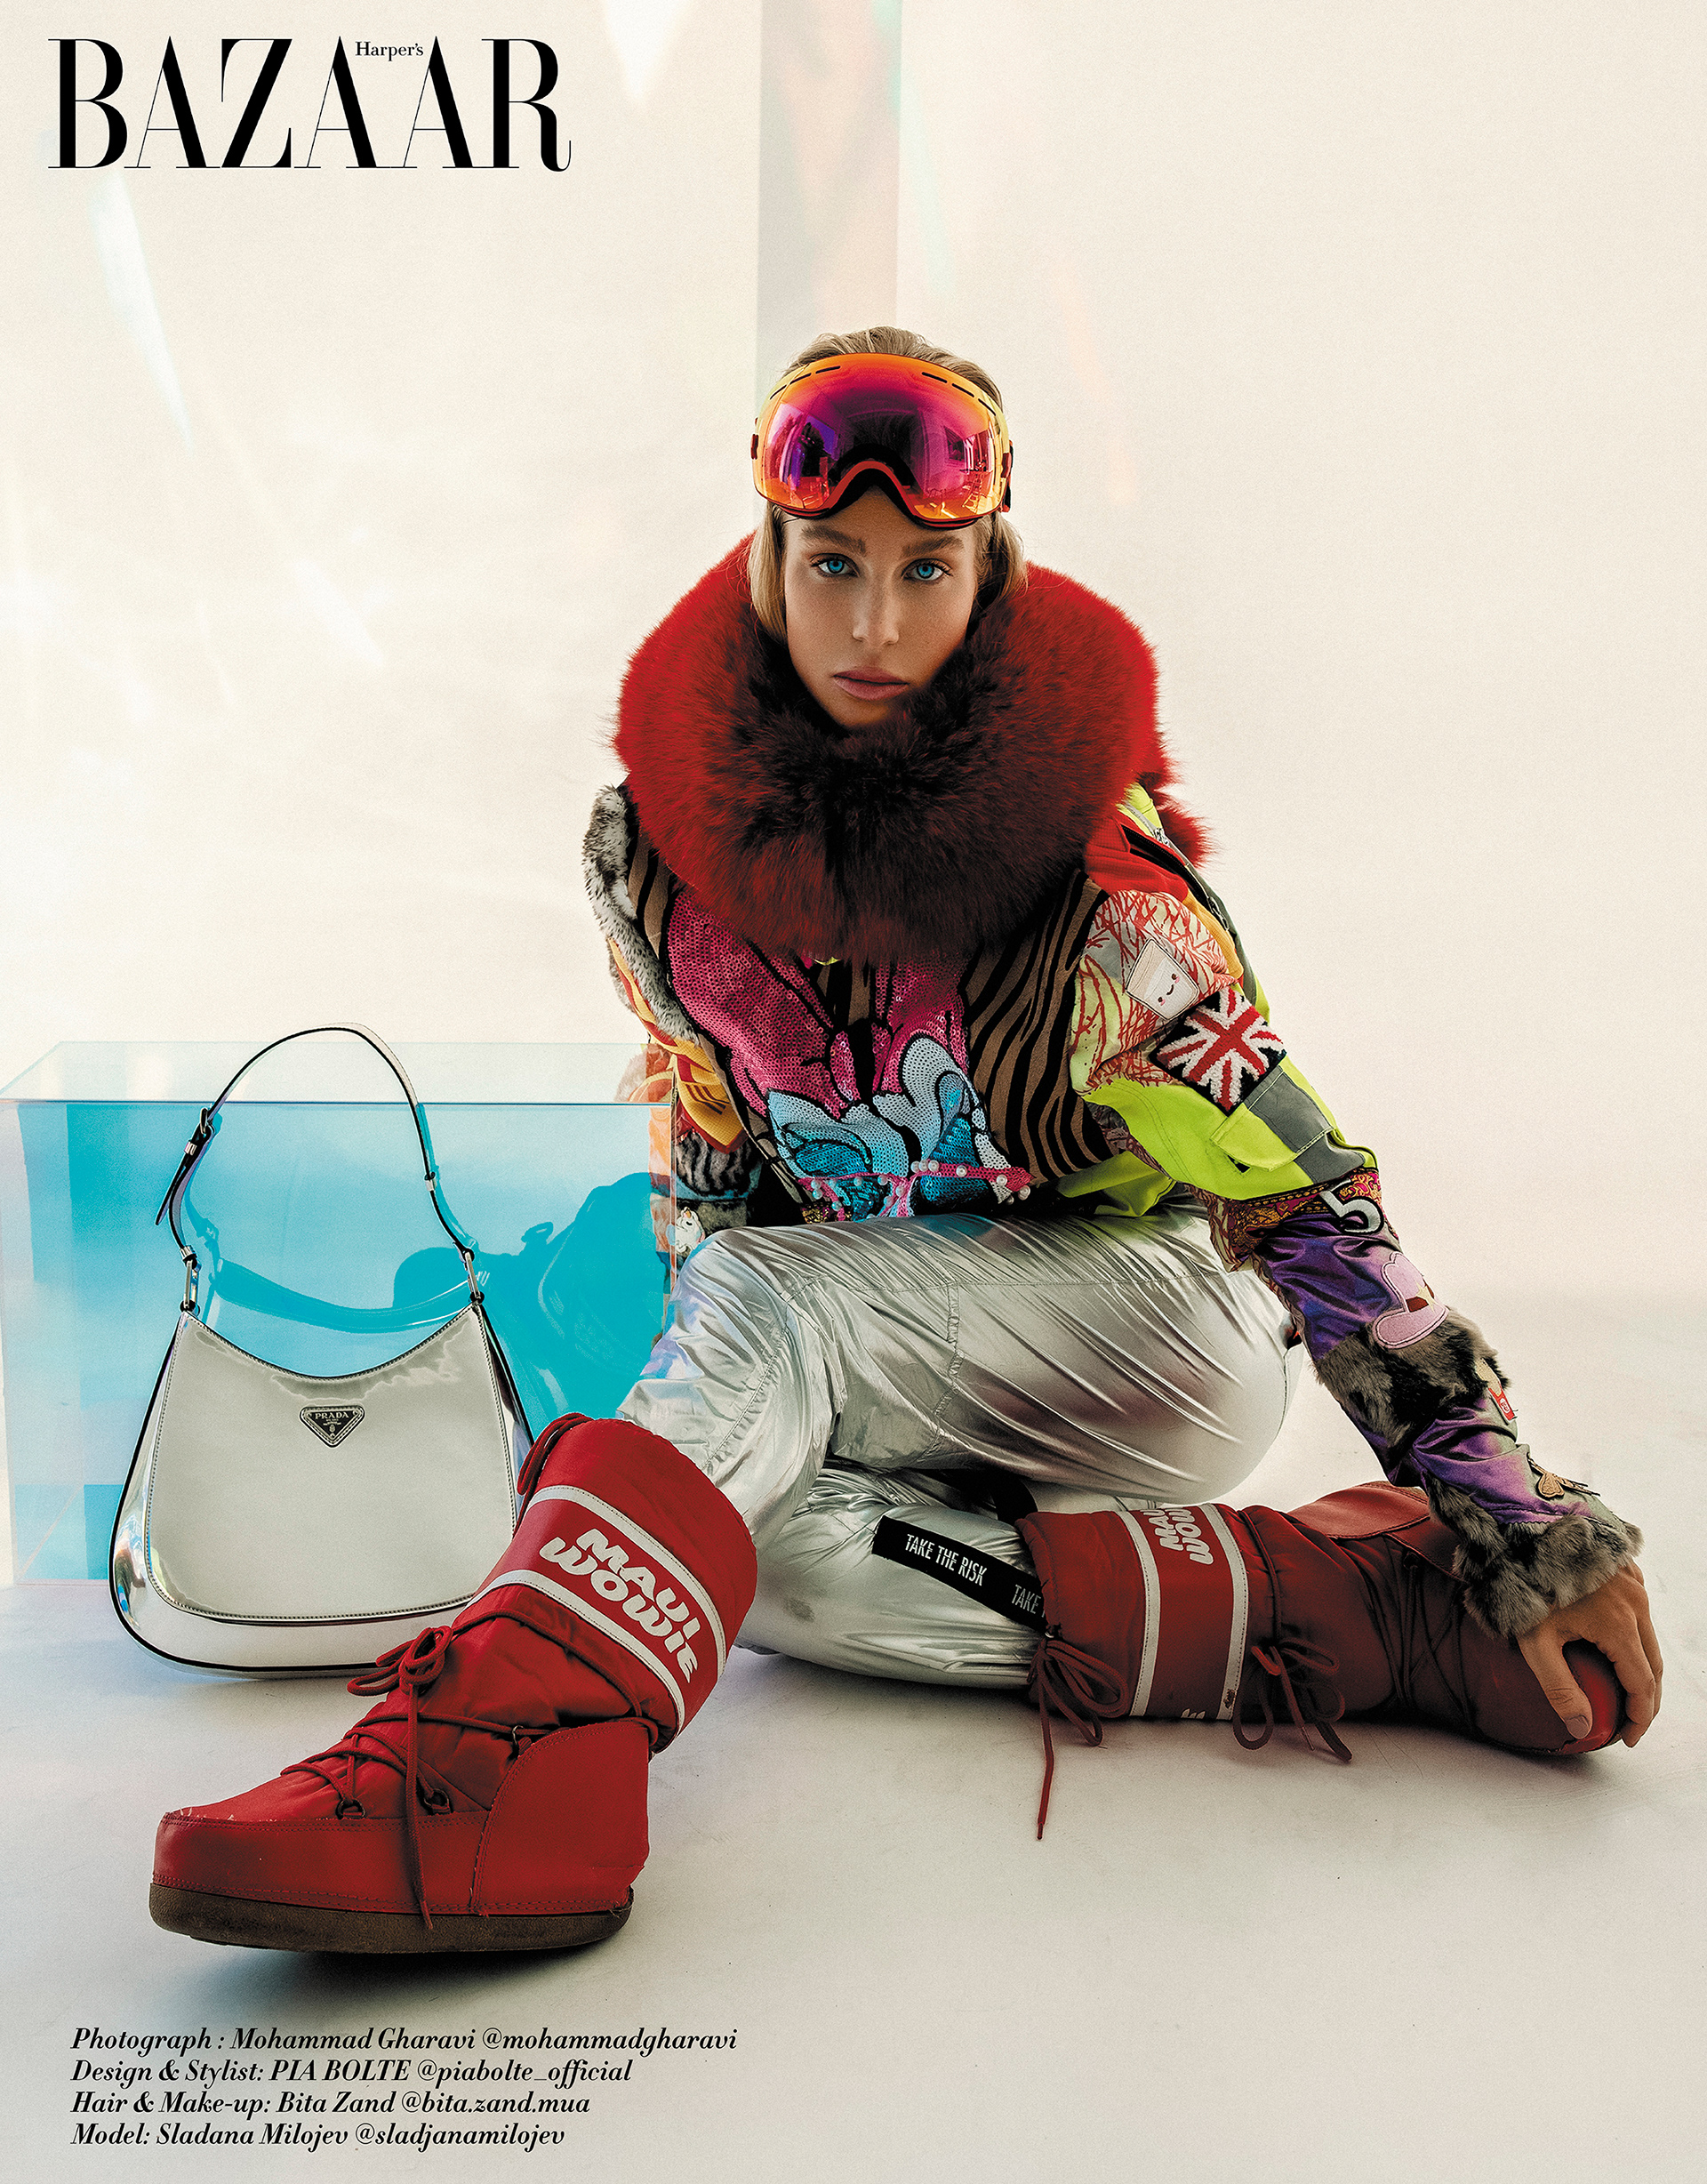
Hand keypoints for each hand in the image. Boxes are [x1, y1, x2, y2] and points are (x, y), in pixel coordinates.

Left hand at [1517, 1562, 1661, 1748]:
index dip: (1640, 1717)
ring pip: (1649, 1639)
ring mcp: (1634, 1584)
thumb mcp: (1533, 1641)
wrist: (1525, 1526)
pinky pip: (1640, 1613)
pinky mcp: (1625, 1570)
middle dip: (1647, 1700)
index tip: (1627, 1739)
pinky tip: (1618, 1653)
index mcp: (1619, 1624)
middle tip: (1632, 1724)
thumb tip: (1582, 1729)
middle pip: (1654, 1664)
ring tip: (1627, 1696)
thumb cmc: (1524, 1582)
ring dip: (1644, 1671)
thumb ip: (1559, 1687)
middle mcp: (1635, 1603)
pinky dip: (1637, 1641)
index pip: (1643, 1684)